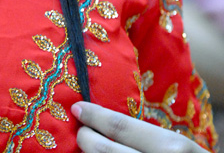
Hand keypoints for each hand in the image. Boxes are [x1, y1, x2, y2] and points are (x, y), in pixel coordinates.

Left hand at [72, 102, 207, 151]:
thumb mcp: (179, 147)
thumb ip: (148, 137)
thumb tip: (107, 123)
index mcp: (171, 148)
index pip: (121, 127)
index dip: (95, 116)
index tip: (78, 108)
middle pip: (106, 152)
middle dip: (88, 139)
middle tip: (81, 132)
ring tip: (89, 151)